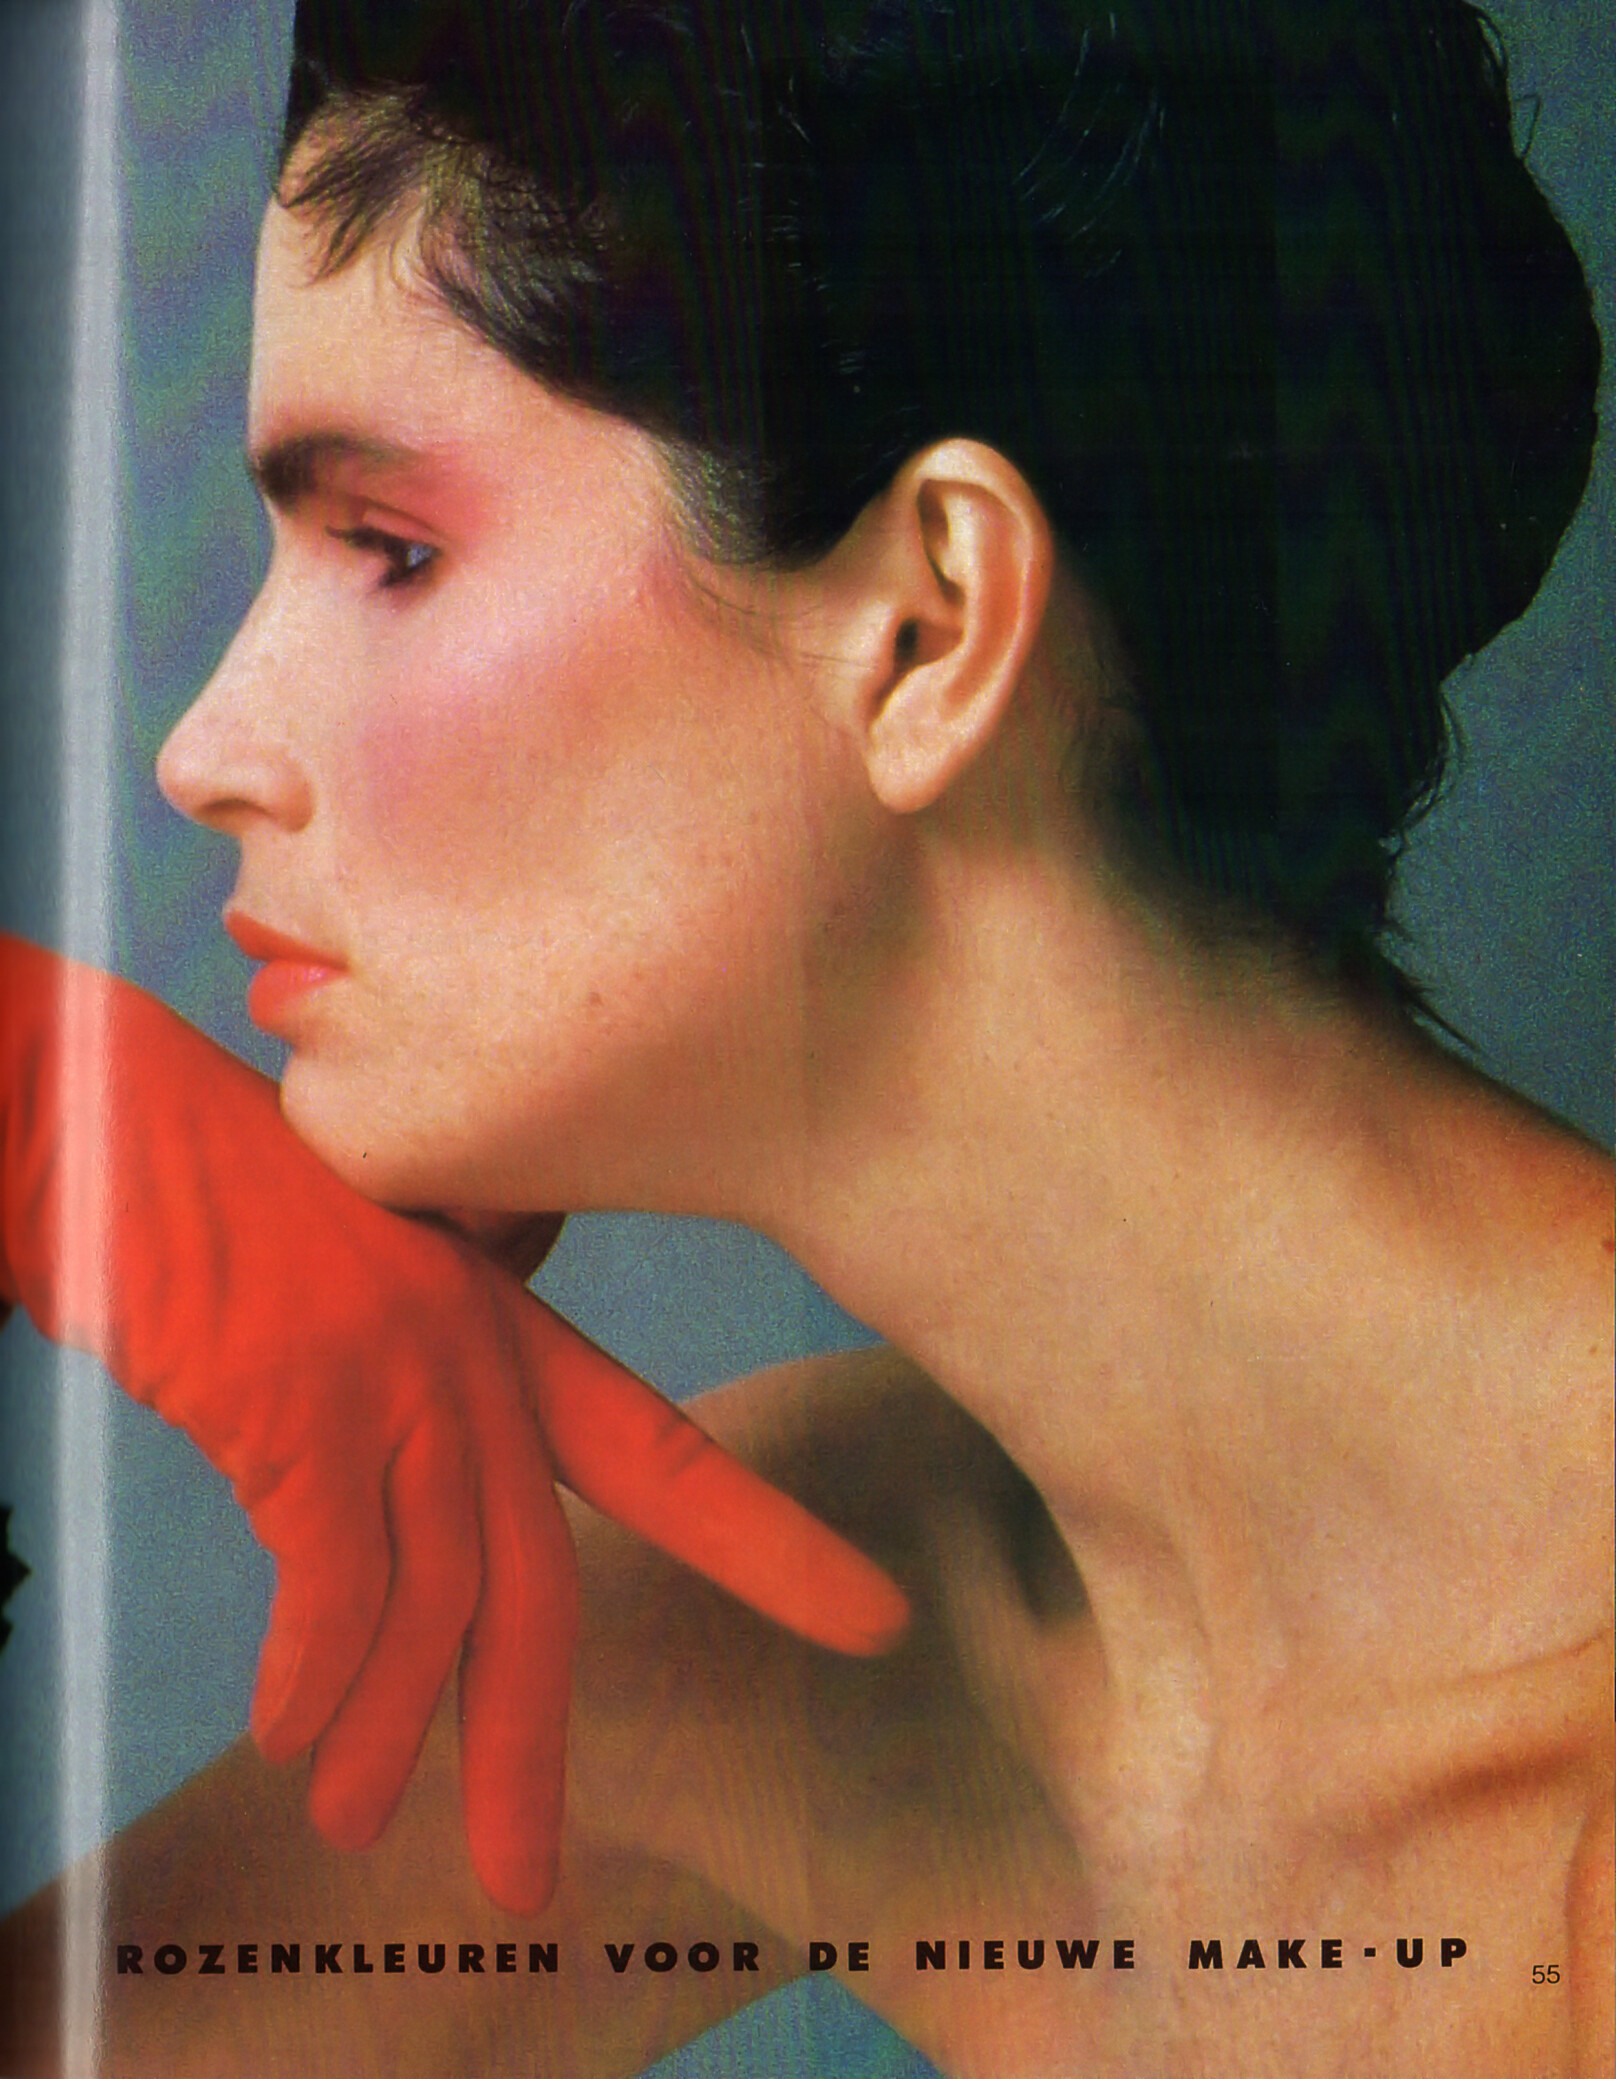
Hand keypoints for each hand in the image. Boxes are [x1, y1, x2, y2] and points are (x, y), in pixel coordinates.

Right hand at [0, 937, 907, 1910]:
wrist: (96, 1112)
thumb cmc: (209, 1194)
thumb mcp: (348, 1277)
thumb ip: (408, 1382)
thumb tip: (397, 1521)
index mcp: (499, 1325)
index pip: (660, 1448)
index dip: (770, 1543)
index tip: (872, 1619)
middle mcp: (471, 1353)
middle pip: (543, 1580)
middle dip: (533, 1740)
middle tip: (531, 1876)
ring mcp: (394, 1371)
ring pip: (440, 1602)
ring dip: (391, 1735)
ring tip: (357, 1825)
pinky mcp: (302, 1397)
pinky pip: (336, 1584)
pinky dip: (317, 1679)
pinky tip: (290, 1735)